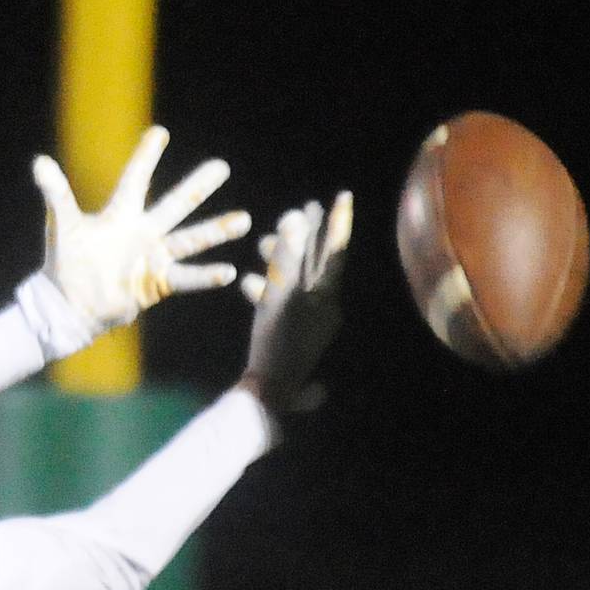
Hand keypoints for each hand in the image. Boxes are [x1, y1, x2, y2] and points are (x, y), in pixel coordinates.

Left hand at [32, 125, 250, 357]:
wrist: (69, 306)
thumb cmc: (64, 265)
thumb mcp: (63, 226)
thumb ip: (56, 194)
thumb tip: (39, 163)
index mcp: (120, 215)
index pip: (136, 180)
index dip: (146, 157)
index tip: (160, 132)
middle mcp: (141, 233)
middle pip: (175, 204)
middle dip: (198, 186)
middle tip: (221, 166)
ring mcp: (152, 258)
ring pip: (191, 239)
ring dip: (216, 230)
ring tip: (244, 219)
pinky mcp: (157, 283)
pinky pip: (187, 277)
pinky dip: (206, 277)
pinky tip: (229, 271)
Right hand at [238, 191, 352, 414]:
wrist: (269, 395)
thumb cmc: (276, 346)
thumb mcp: (279, 296)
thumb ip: (287, 257)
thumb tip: (295, 217)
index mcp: (326, 298)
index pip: (334, 252)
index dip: (337, 222)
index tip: (342, 194)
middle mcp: (323, 308)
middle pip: (316, 264)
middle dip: (305, 237)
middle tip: (302, 209)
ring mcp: (308, 322)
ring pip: (298, 281)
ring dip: (282, 261)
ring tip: (262, 244)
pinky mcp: (290, 335)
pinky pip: (283, 301)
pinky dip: (269, 287)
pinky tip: (247, 282)